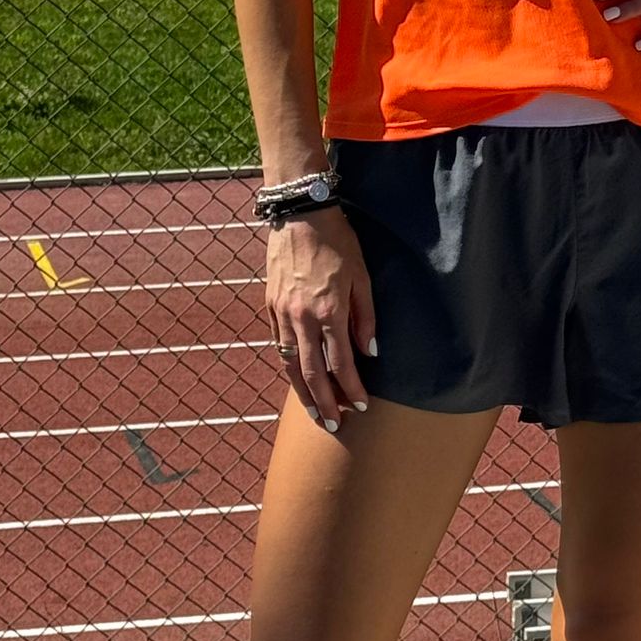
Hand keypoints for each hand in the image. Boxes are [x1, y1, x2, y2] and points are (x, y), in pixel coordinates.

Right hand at [264, 205, 374, 432]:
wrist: (301, 215)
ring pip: (291, 364)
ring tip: (313, 413)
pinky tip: (296, 377)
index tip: (361, 405)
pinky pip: (278, 345)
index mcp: (329, 311)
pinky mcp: (270, 306)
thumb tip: (370, 352)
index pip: (341, 363)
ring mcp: (282, 313)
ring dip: (302, 392)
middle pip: (312, 373)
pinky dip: (288, 366)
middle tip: (333, 425)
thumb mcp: (362, 276)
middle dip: (324, 403)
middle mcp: (302, 318)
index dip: (351, 388)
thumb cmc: (338, 243)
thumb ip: (366, 317)